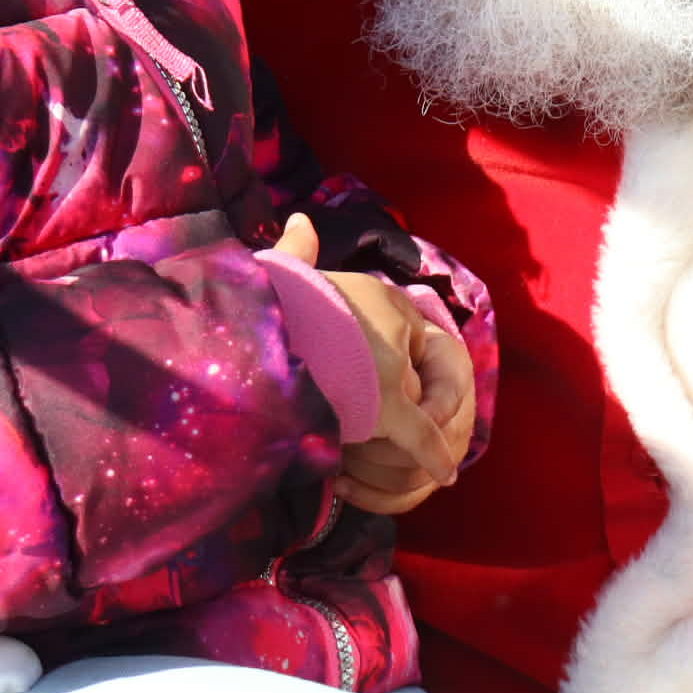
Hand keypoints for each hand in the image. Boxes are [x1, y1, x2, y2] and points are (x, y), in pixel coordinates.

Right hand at [271, 216, 476, 515]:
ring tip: (371, 432)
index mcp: (373, 290)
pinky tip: (446, 471)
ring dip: (397, 423)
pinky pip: (420, 436)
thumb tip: (299, 221)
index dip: (391, 361)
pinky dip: (432, 454)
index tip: (375, 374)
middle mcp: (392, 321)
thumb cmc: (261, 305)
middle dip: (392, 393)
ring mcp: (391, 364)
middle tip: (359, 406)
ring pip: (412, 402)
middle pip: (410, 370)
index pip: (404, 333)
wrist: (246, 332)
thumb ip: (297, 250)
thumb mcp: (281, 269)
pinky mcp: (387, 404)